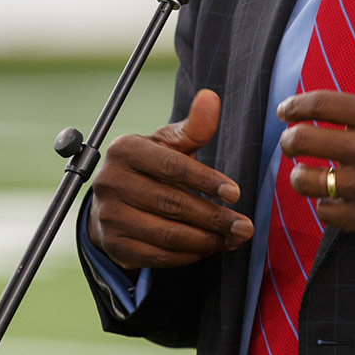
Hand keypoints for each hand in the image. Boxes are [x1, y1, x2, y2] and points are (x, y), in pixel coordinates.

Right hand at [88, 88, 253, 268]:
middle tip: (245, 226)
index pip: (172, 167)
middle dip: (214, 217)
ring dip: (206, 240)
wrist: (113, 201)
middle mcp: (110, 182)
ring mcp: (109, 216)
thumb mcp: (169, 143)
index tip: (236, 193)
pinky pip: (158, 256)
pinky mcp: (113, 245)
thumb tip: (210, 97)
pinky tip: (210, 248)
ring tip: (233, 238)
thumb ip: (194, 126)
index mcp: (125, 150)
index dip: (206, 180)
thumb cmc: (151, 166)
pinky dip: (189, 256)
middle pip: (172, 203)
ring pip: (167, 234)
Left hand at [277, 19, 354, 242]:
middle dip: (289, 139)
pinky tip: (334, 195)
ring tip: (306, 170)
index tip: (286, 111)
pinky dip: (325, 202)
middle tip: (292, 140)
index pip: (319, 104)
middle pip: (302, 141)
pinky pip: (326, 211)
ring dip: (300, 174)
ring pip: (306, 181)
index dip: (293, 105)